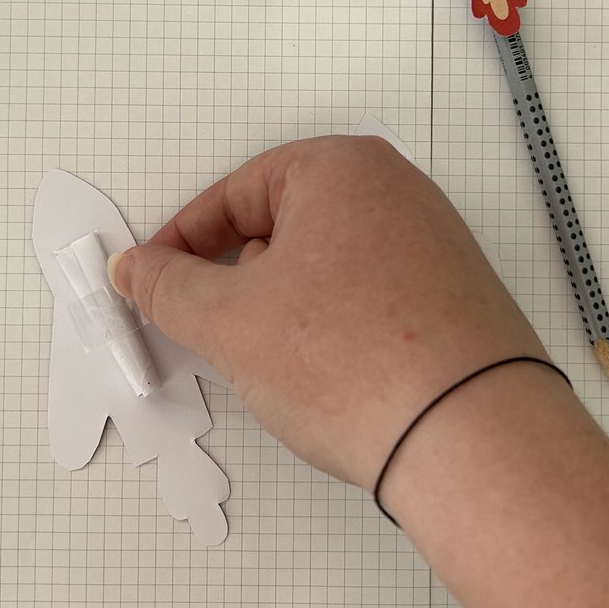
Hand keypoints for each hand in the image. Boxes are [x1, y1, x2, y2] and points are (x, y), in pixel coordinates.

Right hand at [107, 135, 551, 487]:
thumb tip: (137, 267)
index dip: (182, 242)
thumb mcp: (230, 322)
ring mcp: (435, 246)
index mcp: (343, 167)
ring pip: (327, 267)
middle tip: (213, 332)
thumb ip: (169, 287)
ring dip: (286, 310)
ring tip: (279, 366)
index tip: (153, 285)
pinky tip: (329, 380)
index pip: (235, 192)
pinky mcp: (455, 300)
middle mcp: (398, 192)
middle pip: (284, 225)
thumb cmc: (353, 362)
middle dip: (239, 280)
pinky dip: (334, 330)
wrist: (471, 439)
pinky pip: (370, 299)